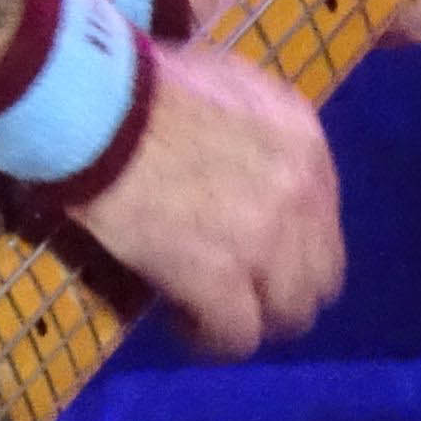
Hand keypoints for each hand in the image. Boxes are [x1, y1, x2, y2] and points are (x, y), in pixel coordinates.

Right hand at [69, 39, 343, 358]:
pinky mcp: (218, 279)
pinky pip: (236, 337)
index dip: (288, 242)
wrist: (96, 104)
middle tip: (234, 285)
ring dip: (251, 316)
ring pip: (286, 314)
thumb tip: (239, 155)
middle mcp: (302, 195)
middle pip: (319, 276)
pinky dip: (210, 339)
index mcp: (304, 142)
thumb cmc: (141, 81)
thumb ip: (253, 124)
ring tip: (206, 309)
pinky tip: (181, 322)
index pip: (324, 219)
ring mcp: (265, 242)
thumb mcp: (224, 81)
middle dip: (280, 288)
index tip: (247, 245)